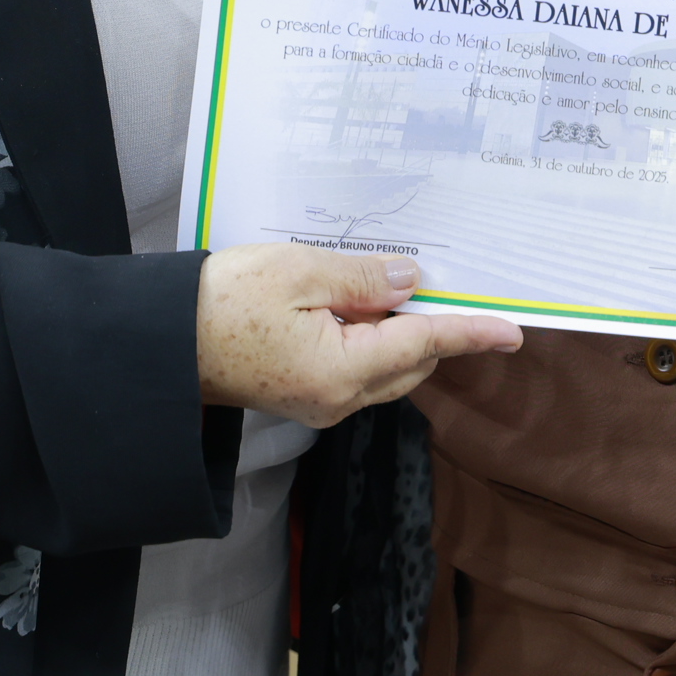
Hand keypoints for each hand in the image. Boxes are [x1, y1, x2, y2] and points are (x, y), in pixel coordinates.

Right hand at [197, 244, 523, 427]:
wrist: (162, 344)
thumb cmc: (221, 303)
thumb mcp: (297, 272)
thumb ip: (361, 278)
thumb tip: (409, 283)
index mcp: (341, 371)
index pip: (423, 347)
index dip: (470, 334)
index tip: (513, 333)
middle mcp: (337, 399)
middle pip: (410, 364)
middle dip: (432, 328)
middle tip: (443, 283)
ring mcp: (319, 403)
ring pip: (385, 368)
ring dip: (399, 332)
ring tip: (389, 284)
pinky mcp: (303, 395)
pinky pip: (357, 368)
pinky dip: (371, 339)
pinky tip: (356, 304)